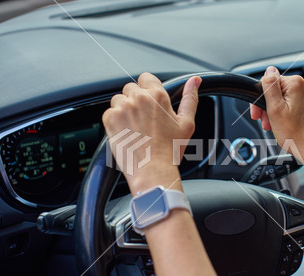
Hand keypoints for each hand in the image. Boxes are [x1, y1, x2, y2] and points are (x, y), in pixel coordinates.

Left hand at [102, 73, 201, 193]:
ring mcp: (123, 108)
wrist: (152, 169)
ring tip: (135, 128)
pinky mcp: (110, 119)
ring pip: (118, 100)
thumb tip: (195, 80)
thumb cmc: (171, 150)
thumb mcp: (186, 123)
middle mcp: (139, 98)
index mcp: (158, 96)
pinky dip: (115, 122)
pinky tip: (127, 133)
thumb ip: (190, 98)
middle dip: (135, 101)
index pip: (146, 78)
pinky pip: (109, 113)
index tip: (149, 103)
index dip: (147, 89)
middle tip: (144, 121)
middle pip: (131, 88)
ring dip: (124, 110)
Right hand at [250, 66, 303, 164]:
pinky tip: (288, 125)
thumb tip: (269, 70)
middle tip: (267, 122)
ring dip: (279, 111)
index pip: (269, 83)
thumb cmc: (296, 135)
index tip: (258, 114)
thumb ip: (270, 86)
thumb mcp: (275, 109)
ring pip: (288, 99)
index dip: (260, 100)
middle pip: (279, 91)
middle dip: (270, 106)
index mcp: (296, 84)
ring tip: (278, 125)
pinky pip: (298, 105)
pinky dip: (290, 113)